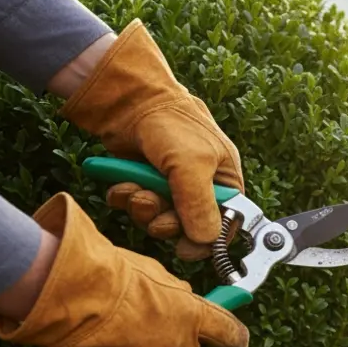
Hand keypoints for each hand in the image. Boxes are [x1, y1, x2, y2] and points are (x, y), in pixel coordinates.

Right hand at [0, 193, 248, 346]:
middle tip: (135, 324)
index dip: (234, 340)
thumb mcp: (152, 271)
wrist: (74, 295)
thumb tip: (177, 299)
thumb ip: (172, 292)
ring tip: (105, 334)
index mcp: (192, 315)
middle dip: (166, 343)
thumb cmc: (108, 272)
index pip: (227, 332)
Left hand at [59, 19, 242, 261]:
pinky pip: (135, 207)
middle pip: (187, 227)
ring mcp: (170, 185)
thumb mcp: (192, 163)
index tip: (185, 249)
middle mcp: (200, 186)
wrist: (128, 97)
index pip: (225, 224)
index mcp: (224, 181)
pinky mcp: (143, 182)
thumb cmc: (171, 121)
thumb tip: (206, 241)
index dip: (206, 240)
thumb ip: (200, 204)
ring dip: (142, 209)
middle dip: (165, 222)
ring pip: (158, 219)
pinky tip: (122, 185)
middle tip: (152, 207)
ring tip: (134, 190)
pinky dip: (125, 200)